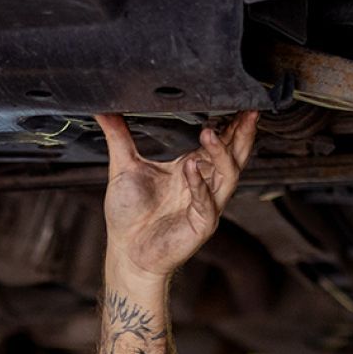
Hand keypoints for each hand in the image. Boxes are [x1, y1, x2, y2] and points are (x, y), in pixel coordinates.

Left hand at [95, 110, 257, 281]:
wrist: (125, 250)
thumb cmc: (127, 213)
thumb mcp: (123, 166)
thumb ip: (118, 136)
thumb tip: (104, 109)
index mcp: (191, 169)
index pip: (219, 143)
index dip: (231, 125)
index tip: (238, 103)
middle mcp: (204, 185)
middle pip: (234, 156)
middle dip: (242, 134)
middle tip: (248, 112)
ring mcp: (206, 205)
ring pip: (228, 176)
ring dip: (221, 154)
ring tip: (210, 133)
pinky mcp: (201, 225)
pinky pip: (207, 203)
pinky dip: (200, 185)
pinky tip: (191, 168)